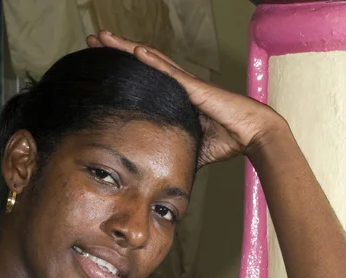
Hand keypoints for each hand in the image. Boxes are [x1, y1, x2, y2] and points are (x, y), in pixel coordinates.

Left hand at [87, 31, 284, 165]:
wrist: (252, 135)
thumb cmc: (229, 139)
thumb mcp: (194, 148)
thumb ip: (177, 152)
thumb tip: (162, 170)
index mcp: (178, 99)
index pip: (145, 80)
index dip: (124, 71)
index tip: (101, 67)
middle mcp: (179, 86)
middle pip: (143, 64)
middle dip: (116, 51)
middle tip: (92, 42)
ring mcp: (187, 84)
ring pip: (151, 60)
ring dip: (126, 48)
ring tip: (102, 38)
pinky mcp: (196, 88)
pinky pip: (171, 72)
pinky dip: (152, 61)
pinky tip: (134, 51)